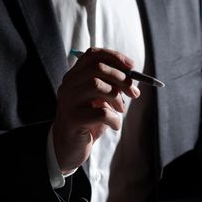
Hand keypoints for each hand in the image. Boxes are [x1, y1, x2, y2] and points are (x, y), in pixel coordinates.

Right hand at [52, 47, 139, 171]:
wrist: (69, 147)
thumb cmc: (88, 121)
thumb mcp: (100, 100)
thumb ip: (111, 86)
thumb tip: (132, 77)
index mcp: (74, 76)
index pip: (92, 54)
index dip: (115, 57)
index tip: (132, 66)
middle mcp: (68, 85)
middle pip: (97, 68)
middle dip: (121, 78)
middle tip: (134, 93)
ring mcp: (68, 101)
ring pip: (97, 85)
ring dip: (117, 98)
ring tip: (120, 110)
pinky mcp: (73, 119)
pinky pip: (101, 112)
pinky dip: (115, 119)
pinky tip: (114, 125)